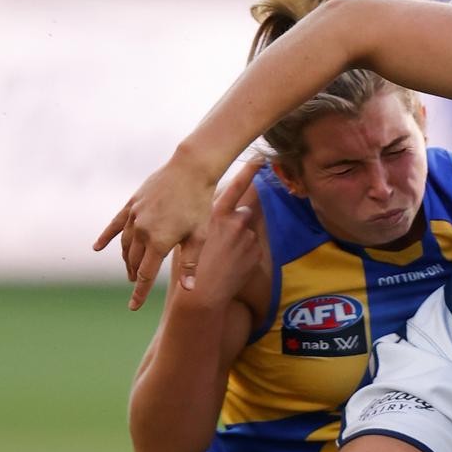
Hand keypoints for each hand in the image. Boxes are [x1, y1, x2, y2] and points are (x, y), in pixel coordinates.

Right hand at [94, 153, 221, 310]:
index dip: (139, 292)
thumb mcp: (199, 236)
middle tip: (135, 284)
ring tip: (130, 269)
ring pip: (125, 244)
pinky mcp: (133, 203)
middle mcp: (142, 231)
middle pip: (134, 260)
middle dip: (134, 275)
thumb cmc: (200, 204)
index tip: (133, 307)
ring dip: (126, 259)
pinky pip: (116, 224)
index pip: (145, 274)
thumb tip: (189, 290)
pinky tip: (97, 247)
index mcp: (159, 242)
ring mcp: (135, 216)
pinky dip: (107, 236)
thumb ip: (190, 263)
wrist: (191, 169)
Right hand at [181, 161, 264, 307]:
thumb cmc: (190, 264)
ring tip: (224, 256)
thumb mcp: (190, 236)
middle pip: (244, 212)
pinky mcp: (255, 251)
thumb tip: (215, 209)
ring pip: (247, 232)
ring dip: (240, 240)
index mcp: (215, 214)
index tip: (261, 158)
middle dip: (238, 221)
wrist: (202, 294)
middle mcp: (234, 222)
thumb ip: (207, 219)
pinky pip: (253, 247)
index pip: (236, 187)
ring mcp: (247, 236)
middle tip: (225, 239)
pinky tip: (232, 264)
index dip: (249, 171)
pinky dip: (245, 254)